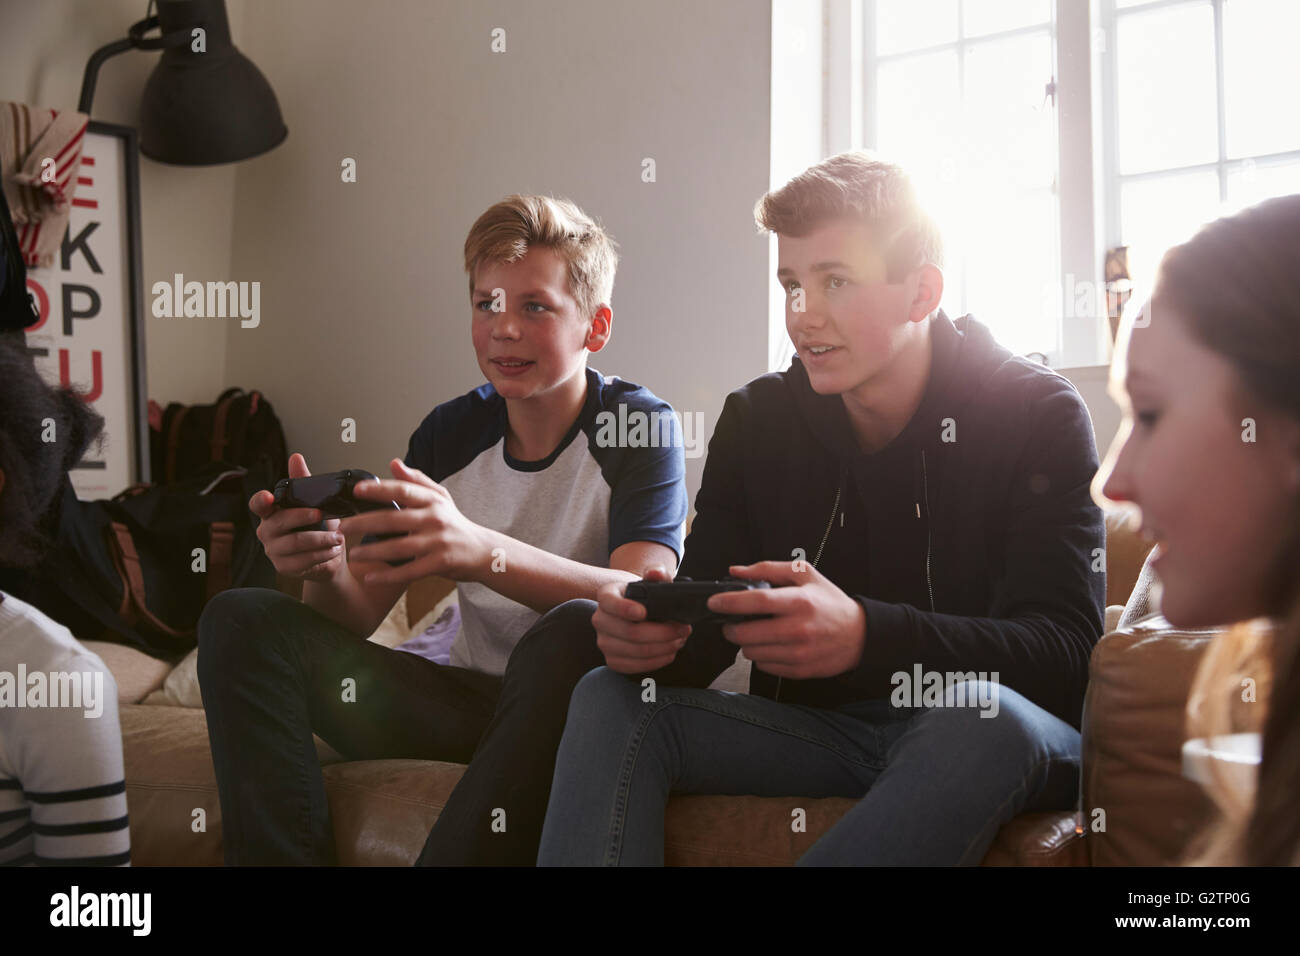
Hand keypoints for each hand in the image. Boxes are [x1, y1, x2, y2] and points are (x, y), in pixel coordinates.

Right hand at [250, 452, 343, 581]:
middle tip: (322, 515)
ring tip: (338, 537)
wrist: (329, 555)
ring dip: (320, 539)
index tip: (269, 496)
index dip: (261, 500)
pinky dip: (322, 554)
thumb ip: (303, 481)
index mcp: (271, 512)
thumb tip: (295, 457)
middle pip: (280, 522)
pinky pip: (302, 560)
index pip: (257, 504)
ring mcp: (273, 550)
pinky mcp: (283, 567)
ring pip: (294, 543)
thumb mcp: (314, 502)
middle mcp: (267, 531)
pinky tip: (333, 550)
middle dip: (303, 517)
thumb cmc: (319, 526)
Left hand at [343, 459, 489, 584]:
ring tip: (352, 553)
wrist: (482, 550)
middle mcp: (435, 519)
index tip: (357, 490)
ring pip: (398, 547)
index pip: (403, 491)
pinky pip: (409, 571)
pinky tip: (370, 577)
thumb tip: (393, 462)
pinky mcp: (439, 563)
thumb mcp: (440, 497)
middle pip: (394, 519)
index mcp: (432, 501)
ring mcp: (437, 542)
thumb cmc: (455, 523)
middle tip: (342, 527)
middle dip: (364, 523)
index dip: (379, 489)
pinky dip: (388, 576)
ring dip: (372, 551)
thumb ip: (416, 480)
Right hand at [593, 565, 691, 672]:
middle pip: (630, 632)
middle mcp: (600, 620)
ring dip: (664, 648)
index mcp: (606, 596)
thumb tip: (656, 573)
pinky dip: (657, 661)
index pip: (610, 603)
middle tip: (683, 629)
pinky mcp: (613, 660)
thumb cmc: (645, 595)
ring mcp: (604, 642)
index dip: (625, 609)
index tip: (644, 612)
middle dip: (662, 633)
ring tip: (680, 640)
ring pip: (636, 651)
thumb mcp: (652, 579)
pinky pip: (635, 666)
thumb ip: (657, 572)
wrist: (637, 610)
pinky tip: (669, 652)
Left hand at [707, 560, 866, 679]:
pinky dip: (760, 656)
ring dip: (745, 643)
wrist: (859, 636)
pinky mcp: (798, 670)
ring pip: (751, 652)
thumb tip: (735, 571)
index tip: (714, 602)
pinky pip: (763, 666)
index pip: (757, 601)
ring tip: (756, 632)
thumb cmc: (829, 602)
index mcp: (799, 601)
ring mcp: (798, 653)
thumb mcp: (805, 575)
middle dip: (731, 628)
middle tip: (732, 622)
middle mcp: (798, 629)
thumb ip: (768, 569)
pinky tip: (771, 645)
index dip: (729, 602)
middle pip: (747, 633)